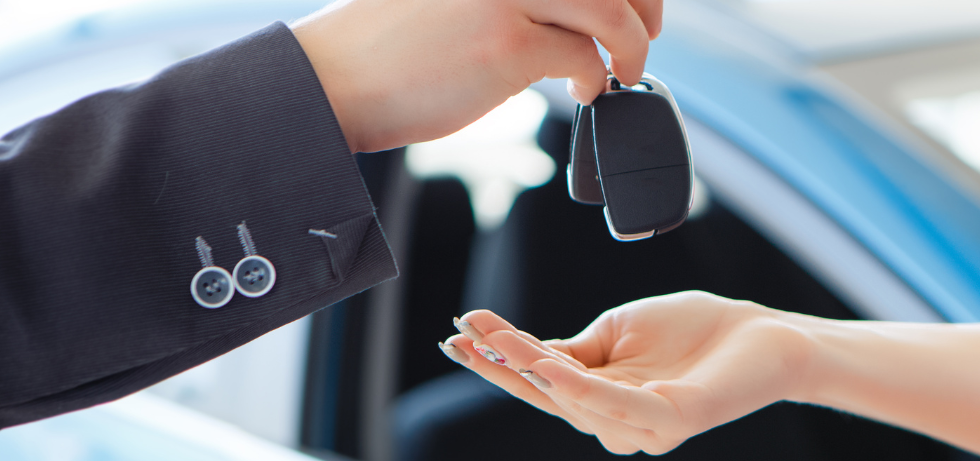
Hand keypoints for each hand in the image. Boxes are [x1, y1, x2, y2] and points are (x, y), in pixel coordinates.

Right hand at [290, 0, 662, 152]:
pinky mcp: (507, 42)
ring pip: (610, 7)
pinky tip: (585, 90)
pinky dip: (596, 78)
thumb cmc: (392, 43)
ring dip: (630, 43)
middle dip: (643, 2)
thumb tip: (589, 7)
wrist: (335, 82)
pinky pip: (584, 57)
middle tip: (645, 31)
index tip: (638, 0)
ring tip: (621, 68)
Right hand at [438, 291, 816, 454]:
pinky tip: (550, 368)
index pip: (540, 382)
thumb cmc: (695, 331)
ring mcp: (644, 426)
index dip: (499, 361)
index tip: (458, 332)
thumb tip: (525, 351)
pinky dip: (580, 389)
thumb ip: (575, 348)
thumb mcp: (618, 330)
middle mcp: (618, 421)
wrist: (762, 332)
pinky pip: (617, 407)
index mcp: (603, 397)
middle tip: (463, 334)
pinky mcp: (671, 420)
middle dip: (502, 365)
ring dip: (532, 370)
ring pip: (574, 401)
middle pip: (547, 395)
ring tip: (498, 341)